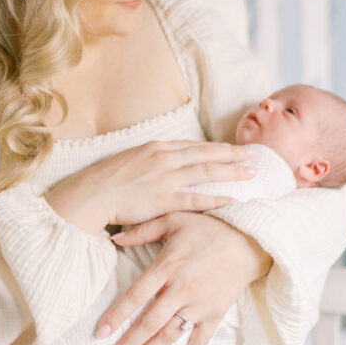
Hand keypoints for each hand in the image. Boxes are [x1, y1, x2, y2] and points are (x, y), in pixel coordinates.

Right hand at [46, 140, 255, 233]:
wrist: (92, 194)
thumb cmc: (106, 180)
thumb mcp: (129, 160)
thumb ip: (149, 160)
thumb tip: (161, 162)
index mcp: (156, 147)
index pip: (192, 145)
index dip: (214, 147)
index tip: (230, 148)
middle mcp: (165, 158)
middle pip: (207, 153)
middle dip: (232, 153)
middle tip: (253, 154)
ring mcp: (167, 178)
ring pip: (208, 171)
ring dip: (232, 172)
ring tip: (251, 174)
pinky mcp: (165, 198)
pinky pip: (197, 198)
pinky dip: (216, 197)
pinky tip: (231, 199)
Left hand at [96, 212, 271, 344]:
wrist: (250, 240)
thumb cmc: (209, 227)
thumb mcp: (174, 219)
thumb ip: (143, 230)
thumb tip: (116, 238)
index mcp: (168, 266)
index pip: (135, 296)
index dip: (116, 316)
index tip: (100, 333)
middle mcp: (182, 289)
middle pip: (149, 323)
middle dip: (127, 344)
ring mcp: (200, 305)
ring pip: (170, 335)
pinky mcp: (216, 314)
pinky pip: (200, 340)